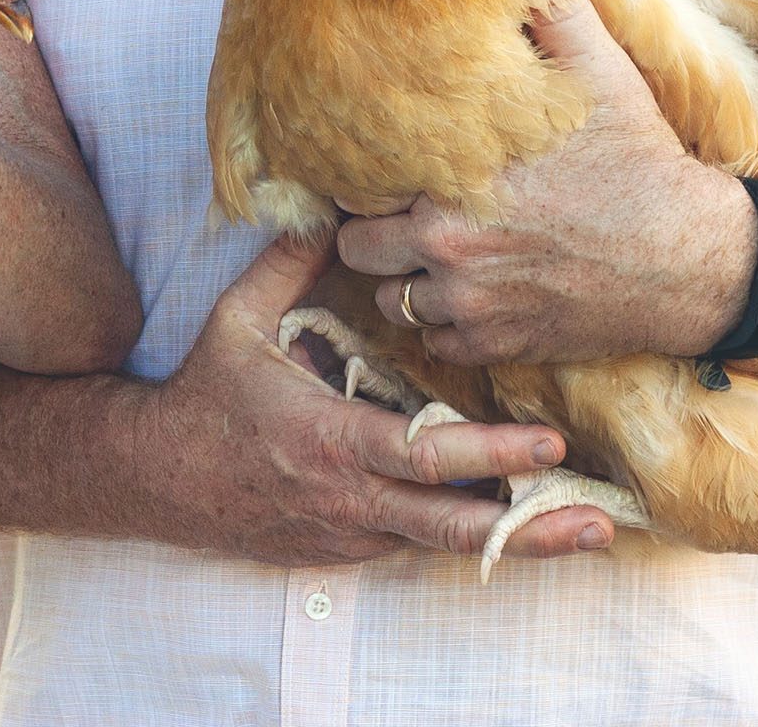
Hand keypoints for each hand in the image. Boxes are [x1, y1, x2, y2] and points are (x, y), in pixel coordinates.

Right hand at [112, 232, 616, 566]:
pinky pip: (417, 544)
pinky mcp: (348, 550)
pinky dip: (470, 537)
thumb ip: (291, 264)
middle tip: (600, 515)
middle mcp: (346, 496)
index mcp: (327, 437)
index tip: (550, 445)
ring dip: (519, 542)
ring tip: (588, 533)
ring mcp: (350, 532)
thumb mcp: (239, 320)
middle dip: (531, 521)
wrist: (157, 479)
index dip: (490, 455)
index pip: (422, 456)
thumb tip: (334, 206)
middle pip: (451, 521)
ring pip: (444, 545)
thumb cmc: (206, 394)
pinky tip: (528, 530)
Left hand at [336, 0, 755, 367]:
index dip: (367, 172)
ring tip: (442, 253)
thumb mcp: (599, 67)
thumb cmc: (639, 160)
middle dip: (376, 231)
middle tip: (409, 212)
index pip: (356, 181)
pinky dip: (447, 326)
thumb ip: (549, 3)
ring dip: (410, 280)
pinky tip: (477, 293)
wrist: (693, 259)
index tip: (390, 165)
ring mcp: (472, 304)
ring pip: (392, 300)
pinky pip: (435, 344)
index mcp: (455, 175)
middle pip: (357, 248)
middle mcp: (449, 245)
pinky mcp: (499, 346)